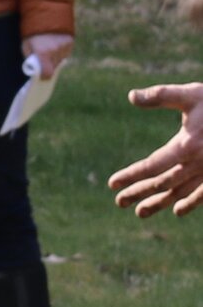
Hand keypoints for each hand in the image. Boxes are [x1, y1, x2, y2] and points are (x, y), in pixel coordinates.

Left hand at [25, 33, 72, 80]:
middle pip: (54, 67)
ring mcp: (64, 46)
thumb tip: (35, 69)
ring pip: (60, 61)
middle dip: (48, 67)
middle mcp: (55, 51)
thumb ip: (30, 58)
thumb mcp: (26, 46)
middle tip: (43, 62)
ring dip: (55, 60)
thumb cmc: (31, 33)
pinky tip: (55, 46)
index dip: (44, 76)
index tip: (42, 77)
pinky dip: (60, 53)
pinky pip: (65, 53)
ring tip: (48, 51)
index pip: (47, 72)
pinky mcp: (70, 42)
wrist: (45, 16)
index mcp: (43, 52)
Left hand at [112, 83, 202, 216]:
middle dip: (139, 192)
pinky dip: (191, 203)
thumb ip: (161, 95)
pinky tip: (177, 211)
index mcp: (187, 145)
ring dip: (160, 202)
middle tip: (118, 202)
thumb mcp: (191, 94)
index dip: (131, 175)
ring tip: (140, 212)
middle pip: (163, 182)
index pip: (152, 165)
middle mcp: (199, 162)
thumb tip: (131, 96)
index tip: (112, 183)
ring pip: (182, 191)